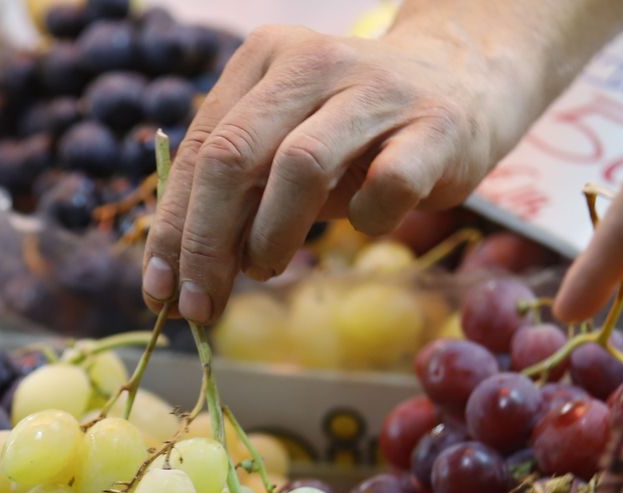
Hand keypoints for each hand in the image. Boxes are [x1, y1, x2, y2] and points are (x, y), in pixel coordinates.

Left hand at [141, 21, 527, 323]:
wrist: (464, 81)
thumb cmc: (354, 131)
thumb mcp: (286, 144)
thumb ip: (236, 194)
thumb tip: (179, 279)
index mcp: (264, 60)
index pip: (200, 149)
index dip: (172, 227)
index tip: (159, 291)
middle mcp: (315, 62)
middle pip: (233, 156)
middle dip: (205, 243)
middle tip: (200, 303)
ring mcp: (379, 91)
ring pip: (300, 167)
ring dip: (271, 236)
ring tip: (265, 269)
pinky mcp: (436, 128)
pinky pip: (387, 185)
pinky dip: (366, 220)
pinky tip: (364, 225)